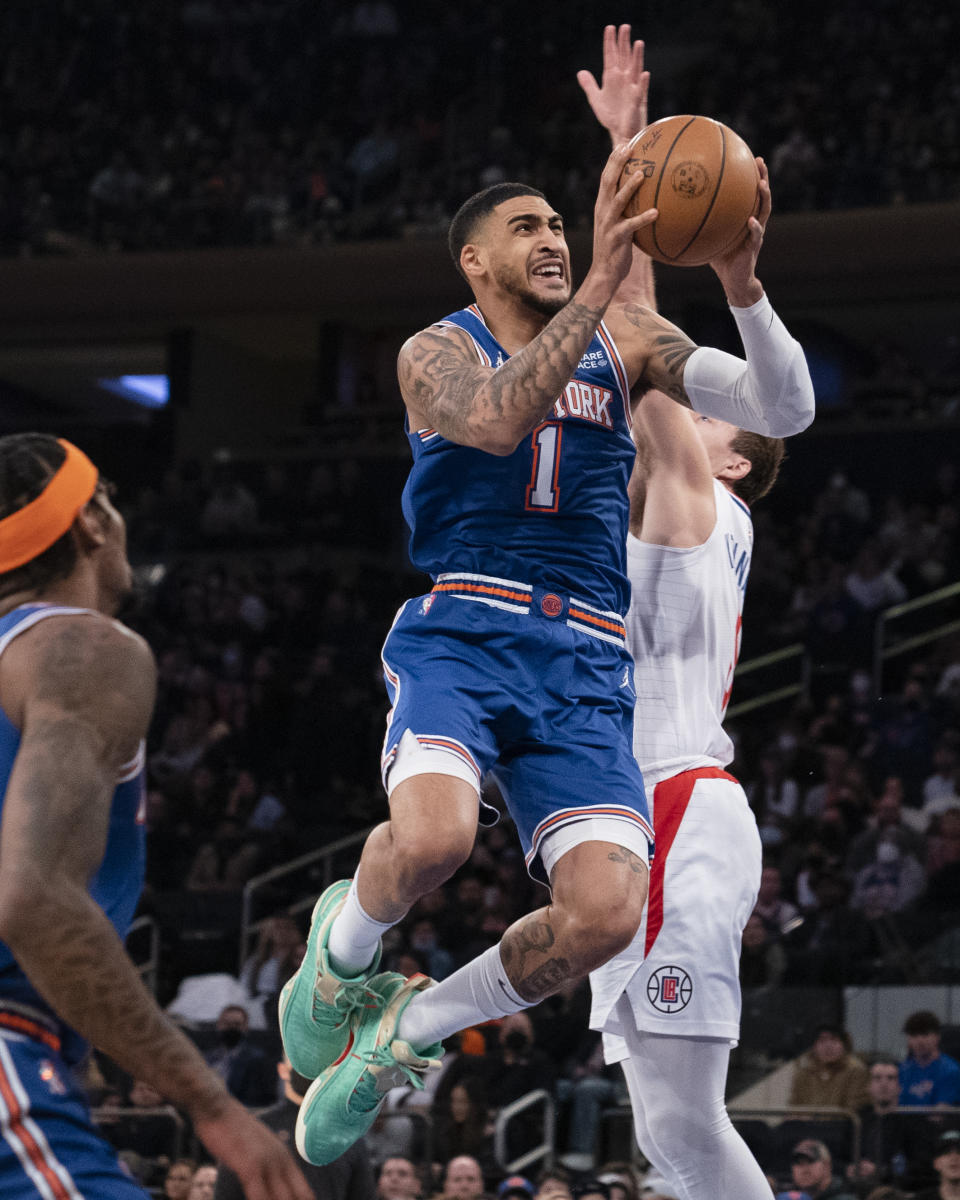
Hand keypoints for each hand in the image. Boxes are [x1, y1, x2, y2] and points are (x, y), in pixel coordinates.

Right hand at [194, 1099, 312, 1199]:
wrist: (216, 1107)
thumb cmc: (233, 1131)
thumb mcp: (257, 1149)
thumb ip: (267, 1168)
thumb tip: (270, 1186)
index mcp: (285, 1159)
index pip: (304, 1194)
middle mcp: (281, 1161)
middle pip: (297, 1199)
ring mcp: (267, 1163)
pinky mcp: (250, 1166)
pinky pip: (259, 1196)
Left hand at [577, 24, 649, 145]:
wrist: (620, 134)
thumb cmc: (612, 117)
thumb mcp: (597, 99)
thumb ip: (589, 85)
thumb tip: (580, 72)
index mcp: (613, 78)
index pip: (611, 56)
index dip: (610, 43)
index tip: (610, 28)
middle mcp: (624, 80)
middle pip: (624, 58)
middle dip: (624, 43)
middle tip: (624, 27)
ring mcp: (632, 89)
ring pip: (635, 70)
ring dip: (637, 57)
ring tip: (638, 43)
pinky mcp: (637, 102)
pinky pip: (641, 91)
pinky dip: (643, 83)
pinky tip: (644, 74)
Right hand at [582, 142, 657, 302]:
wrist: (604, 273)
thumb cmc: (616, 250)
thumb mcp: (620, 227)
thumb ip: (630, 212)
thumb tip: (652, 200)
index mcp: (603, 206)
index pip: (606, 178)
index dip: (613, 159)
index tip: (624, 143)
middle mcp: (603, 212)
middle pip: (608, 182)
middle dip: (617, 163)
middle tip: (629, 148)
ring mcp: (608, 224)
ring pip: (617, 201)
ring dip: (629, 187)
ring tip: (641, 175)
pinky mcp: (616, 238)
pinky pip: (631, 226)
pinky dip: (643, 219)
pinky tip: (657, 213)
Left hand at [709, 157, 771, 306]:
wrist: (734, 280)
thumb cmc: (720, 258)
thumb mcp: (709, 238)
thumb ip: (699, 224)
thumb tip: (676, 213)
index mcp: (744, 217)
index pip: (749, 192)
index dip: (750, 175)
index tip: (748, 156)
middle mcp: (754, 222)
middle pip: (762, 195)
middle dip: (762, 177)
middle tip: (760, 161)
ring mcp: (756, 234)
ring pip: (764, 211)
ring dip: (764, 197)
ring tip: (762, 185)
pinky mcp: (753, 247)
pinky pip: (756, 235)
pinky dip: (754, 227)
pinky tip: (751, 221)